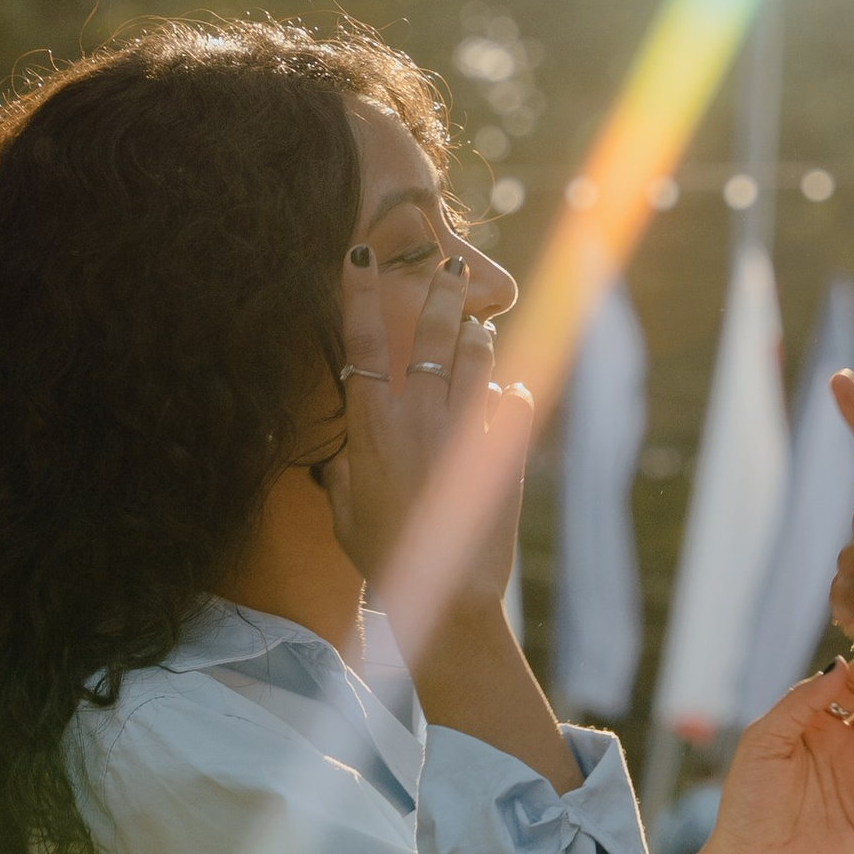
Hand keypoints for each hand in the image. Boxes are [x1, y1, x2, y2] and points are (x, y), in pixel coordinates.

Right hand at [326, 243, 530, 623]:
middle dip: (440, 295)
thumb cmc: (386, 558)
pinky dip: (507, 393)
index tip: (359, 256)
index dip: (358, 294)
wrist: (450, 597)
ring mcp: (465, 430)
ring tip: (478, 327)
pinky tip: (503, 395)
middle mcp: (419, 419)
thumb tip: (341, 457)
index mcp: (372, 429)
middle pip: (431, 335)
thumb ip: (343, 473)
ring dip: (478, 337)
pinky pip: (512, 399)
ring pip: (477, 357)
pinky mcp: (503, 449)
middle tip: (450, 270)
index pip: (363, 343)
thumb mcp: (345, 514)